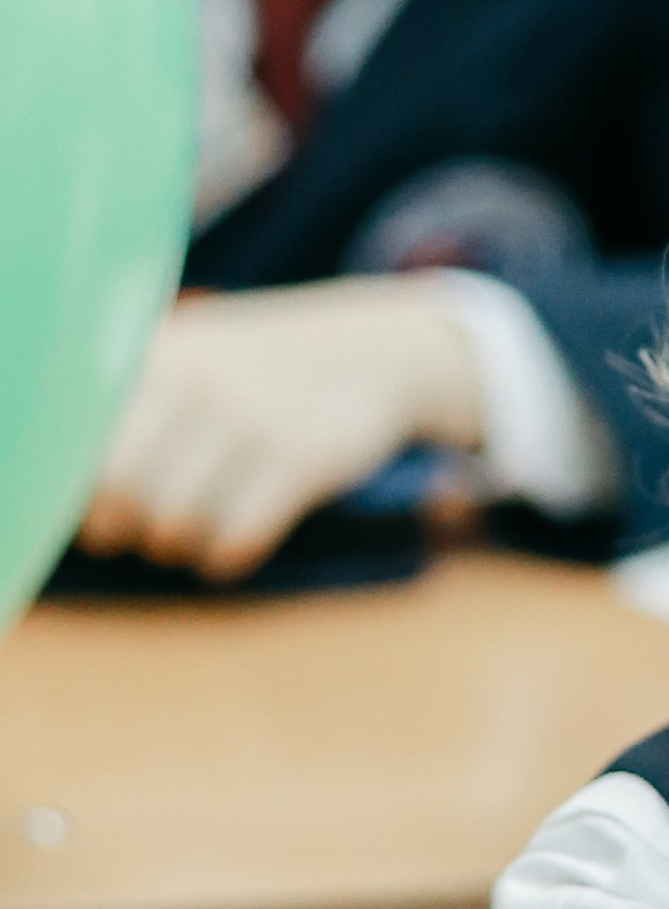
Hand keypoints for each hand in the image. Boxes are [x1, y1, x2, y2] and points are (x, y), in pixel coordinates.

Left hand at [79, 279, 482, 578]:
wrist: (372, 353)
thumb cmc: (254, 371)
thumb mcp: (187, 357)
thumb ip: (120, 403)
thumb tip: (56, 490)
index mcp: (157, 356)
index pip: (79, 447)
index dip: (78, 493)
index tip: (100, 504)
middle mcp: (196, 381)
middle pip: (120, 494)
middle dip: (123, 529)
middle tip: (141, 529)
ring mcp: (251, 419)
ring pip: (175, 525)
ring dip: (178, 545)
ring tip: (193, 531)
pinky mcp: (301, 461)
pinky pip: (234, 540)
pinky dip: (225, 556)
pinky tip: (233, 541)